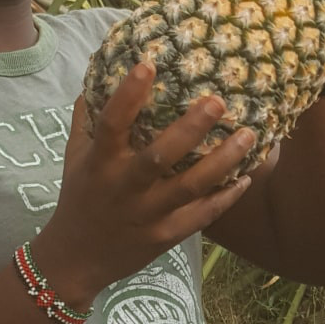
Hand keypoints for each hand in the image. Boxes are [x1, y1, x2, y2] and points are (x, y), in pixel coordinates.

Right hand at [33, 63, 255, 305]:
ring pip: (190, 186)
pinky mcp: (165, 237)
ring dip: (222, 161)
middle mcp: (124, 187)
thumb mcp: (75, 156)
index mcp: (100, 162)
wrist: (76, 259)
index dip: (128, 95)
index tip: (149, 65)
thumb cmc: (79, 197)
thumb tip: (100, 72)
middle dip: (190, 129)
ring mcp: (146, 214)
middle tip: (218, 102)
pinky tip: (246, 177)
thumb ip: (87, 117)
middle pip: (159, 157)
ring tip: (249, 135)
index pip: (111, 124)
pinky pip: (201, 216)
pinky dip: (225, 198)